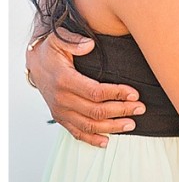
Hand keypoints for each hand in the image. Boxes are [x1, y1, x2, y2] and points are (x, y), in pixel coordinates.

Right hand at [26, 27, 145, 146]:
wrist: (35, 63)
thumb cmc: (51, 50)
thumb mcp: (59, 39)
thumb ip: (74, 41)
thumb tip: (89, 45)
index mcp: (64, 80)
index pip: (95, 92)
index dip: (117, 94)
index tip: (135, 94)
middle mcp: (62, 99)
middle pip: (96, 111)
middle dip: (121, 110)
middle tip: (140, 108)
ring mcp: (60, 111)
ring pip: (89, 125)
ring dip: (112, 127)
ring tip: (131, 124)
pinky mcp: (60, 117)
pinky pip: (76, 132)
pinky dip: (91, 139)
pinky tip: (106, 142)